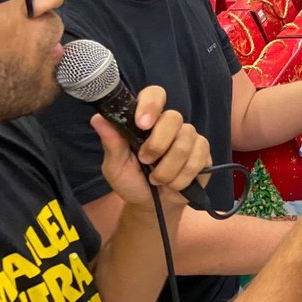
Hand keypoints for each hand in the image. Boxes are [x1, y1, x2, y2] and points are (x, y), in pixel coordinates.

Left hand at [92, 86, 212, 210]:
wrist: (153, 206)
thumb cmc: (132, 182)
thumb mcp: (115, 166)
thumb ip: (112, 143)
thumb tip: (98, 118)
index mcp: (147, 120)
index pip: (155, 94)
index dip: (151, 104)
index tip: (142, 124)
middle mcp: (170, 124)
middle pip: (174, 118)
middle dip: (158, 145)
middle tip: (145, 161)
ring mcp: (190, 137)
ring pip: (185, 144)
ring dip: (167, 169)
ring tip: (158, 179)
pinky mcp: (203, 152)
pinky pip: (197, 159)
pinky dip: (182, 177)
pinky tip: (175, 183)